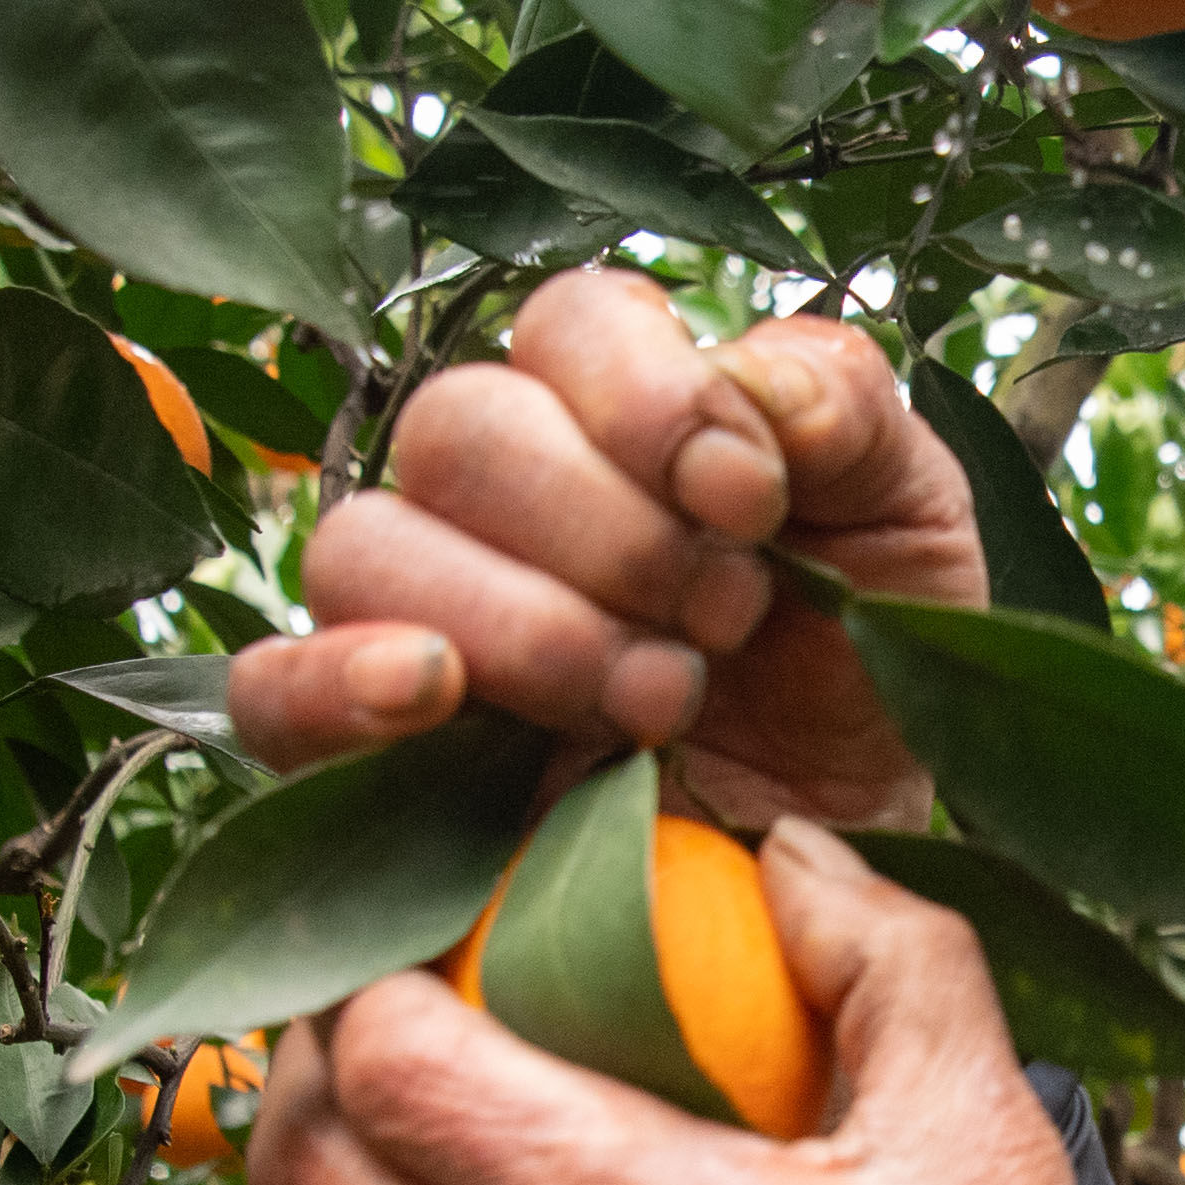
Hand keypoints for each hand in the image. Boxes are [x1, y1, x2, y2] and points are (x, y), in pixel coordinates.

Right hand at [225, 271, 988, 833]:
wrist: (844, 863)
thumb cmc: (863, 677)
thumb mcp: (911, 529)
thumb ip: (852, 417)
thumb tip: (762, 385)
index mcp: (613, 408)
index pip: (568, 321)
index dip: (651, 398)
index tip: (751, 501)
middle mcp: (493, 494)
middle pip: (461, 426)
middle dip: (608, 531)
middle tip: (723, 627)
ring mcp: (414, 616)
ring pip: (365, 544)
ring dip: (523, 620)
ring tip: (657, 703)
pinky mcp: (368, 754)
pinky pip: (274, 690)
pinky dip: (338, 681)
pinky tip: (436, 691)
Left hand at [246, 820, 1184, 1184]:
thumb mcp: (995, 1144)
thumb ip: (888, 955)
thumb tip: (776, 844)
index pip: (386, 1056)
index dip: (385, 970)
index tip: (448, 934)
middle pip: (300, 1161)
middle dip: (327, 1061)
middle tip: (406, 1010)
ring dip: (357, 1183)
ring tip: (445, 1133)